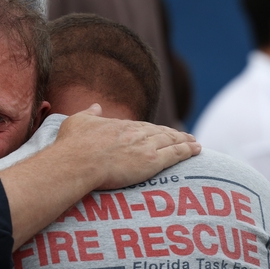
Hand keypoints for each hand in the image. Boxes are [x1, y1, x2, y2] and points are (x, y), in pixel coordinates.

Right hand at [55, 104, 200, 189]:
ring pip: (171, 141)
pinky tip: (197, 149)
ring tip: (194, 142)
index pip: (141, 127)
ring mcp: (145, 147)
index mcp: (120, 125)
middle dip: (174, 133)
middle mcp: (135, 133)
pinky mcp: (151, 162)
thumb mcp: (77, 121)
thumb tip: (96, 106)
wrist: (77, 162)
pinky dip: (188, 150)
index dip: (153, 129)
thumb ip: (90, 113)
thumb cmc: (72, 145)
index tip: (160, 131)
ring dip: (184, 140)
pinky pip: (175, 154)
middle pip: (160, 132)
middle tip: (185, 135)